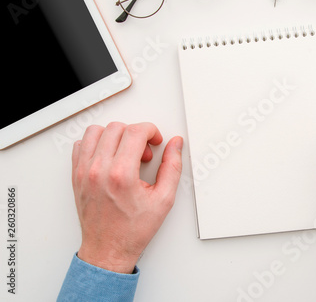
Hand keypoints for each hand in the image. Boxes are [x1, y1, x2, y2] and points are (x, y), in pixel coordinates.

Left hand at [71, 122, 182, 272]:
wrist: (108, 249)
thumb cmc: (132, 230)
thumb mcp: (164, 199)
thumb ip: (172, 167)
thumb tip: (175, 145)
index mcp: (121, 174)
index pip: (135, 131)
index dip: (151, 130)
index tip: (155, 140)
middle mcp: (99, 170)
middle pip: (117, 128)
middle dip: (136, 134)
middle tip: (144, 152)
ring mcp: (84, 172)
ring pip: (96, 132)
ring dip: (115, 135)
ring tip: (125, 152)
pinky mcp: (76, 175)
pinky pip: (81, 145)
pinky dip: (96, 144)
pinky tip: (109, 157)